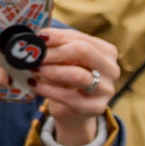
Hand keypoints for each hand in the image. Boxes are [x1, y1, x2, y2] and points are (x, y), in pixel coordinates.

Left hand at [31, 25, 119, 144]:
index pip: (81, 38)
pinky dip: (47, 89)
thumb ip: (57, 46)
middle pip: (83, 51)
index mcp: (106, 52)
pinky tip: (34, 84)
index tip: (39, 37)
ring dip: (51, 70)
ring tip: (33, 69)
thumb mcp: (65, 59)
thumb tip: (38, 38)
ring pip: (77, 74)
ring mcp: (106, 89)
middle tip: (34, 55)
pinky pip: (68, 96)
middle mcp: (111, 69)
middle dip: (55, 52)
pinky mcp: (96, 107)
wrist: (73, 109)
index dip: (58, 36)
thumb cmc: (68, 77)